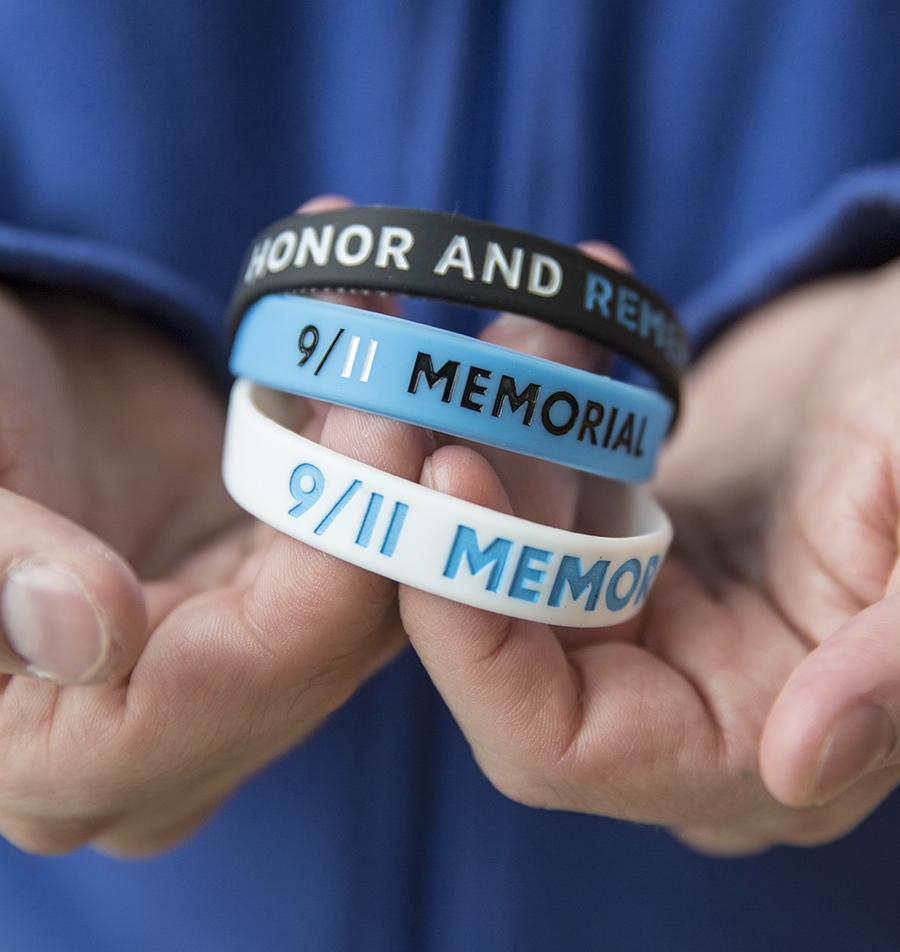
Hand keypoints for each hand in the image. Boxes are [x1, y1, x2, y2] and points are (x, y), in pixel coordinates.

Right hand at [0, 196, 428, 855]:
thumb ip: (0, 566)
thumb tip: (92, 631)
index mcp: (46, 754)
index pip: (227, 691)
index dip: (329, 567)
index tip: (387, 431)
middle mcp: (152, 746)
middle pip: (320, 657)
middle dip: (390, 513)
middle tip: (434, 378)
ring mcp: (221, 684)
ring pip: (360, 611)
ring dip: (405, 486)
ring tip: (434, 364)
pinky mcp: (266, 614)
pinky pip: (354, 563)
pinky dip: (381, 480)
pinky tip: (398, 386)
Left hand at [399, 254, 899, 853]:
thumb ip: (893, 668)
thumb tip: (799, 770)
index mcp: (748, 737)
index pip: (561, 746)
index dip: (477, 643)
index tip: (445, 494)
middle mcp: (672, 698)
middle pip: (504, 662)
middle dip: (458, 543)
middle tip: (431, 412)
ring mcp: (634, 620)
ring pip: (499, 579)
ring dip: (478, 479)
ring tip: (485, 366)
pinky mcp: (610, 550)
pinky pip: (522, 518)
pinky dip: (510, 450)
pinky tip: (519, 364)